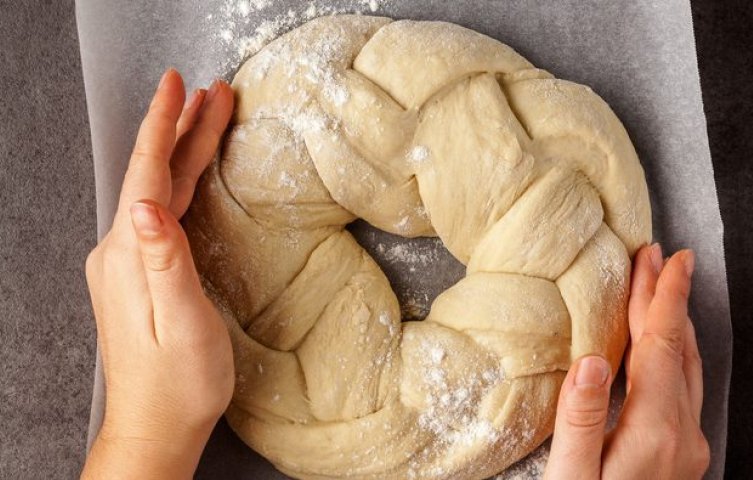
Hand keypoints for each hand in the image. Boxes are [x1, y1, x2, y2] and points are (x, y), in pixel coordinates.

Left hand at [82, 69, 234, 478]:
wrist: (158, 424)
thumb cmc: (178, 380)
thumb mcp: (181, 321)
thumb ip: (165, 261)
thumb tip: (147, 206)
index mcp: (129, 256)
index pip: (148, 175)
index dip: (165, 126)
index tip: (180, 85)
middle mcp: (121, 251)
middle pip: (155, 176)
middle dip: (182, 130)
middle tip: (210, 92)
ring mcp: (128, 263)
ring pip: (159, 191)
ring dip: (183, 152)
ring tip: (207, 119)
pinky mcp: (141, 274)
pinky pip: (162, 213)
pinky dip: (181, 183)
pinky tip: (193, 176)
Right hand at [544, 245, 709, 478]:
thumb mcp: (571, 476)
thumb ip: (582, 419)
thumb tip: (590, 359)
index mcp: (656, 431)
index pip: (660, 346)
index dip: (661, 297)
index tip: (661, 258)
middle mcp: (683, 434)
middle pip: (678, 349)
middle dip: (668, 298)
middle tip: (659, 258)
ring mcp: (688, 446)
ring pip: (688, 367)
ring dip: (674, 323)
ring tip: (661, 290)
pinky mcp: (682, 455)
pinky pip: (684, 387)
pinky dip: (673, 353)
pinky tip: (661, 349)